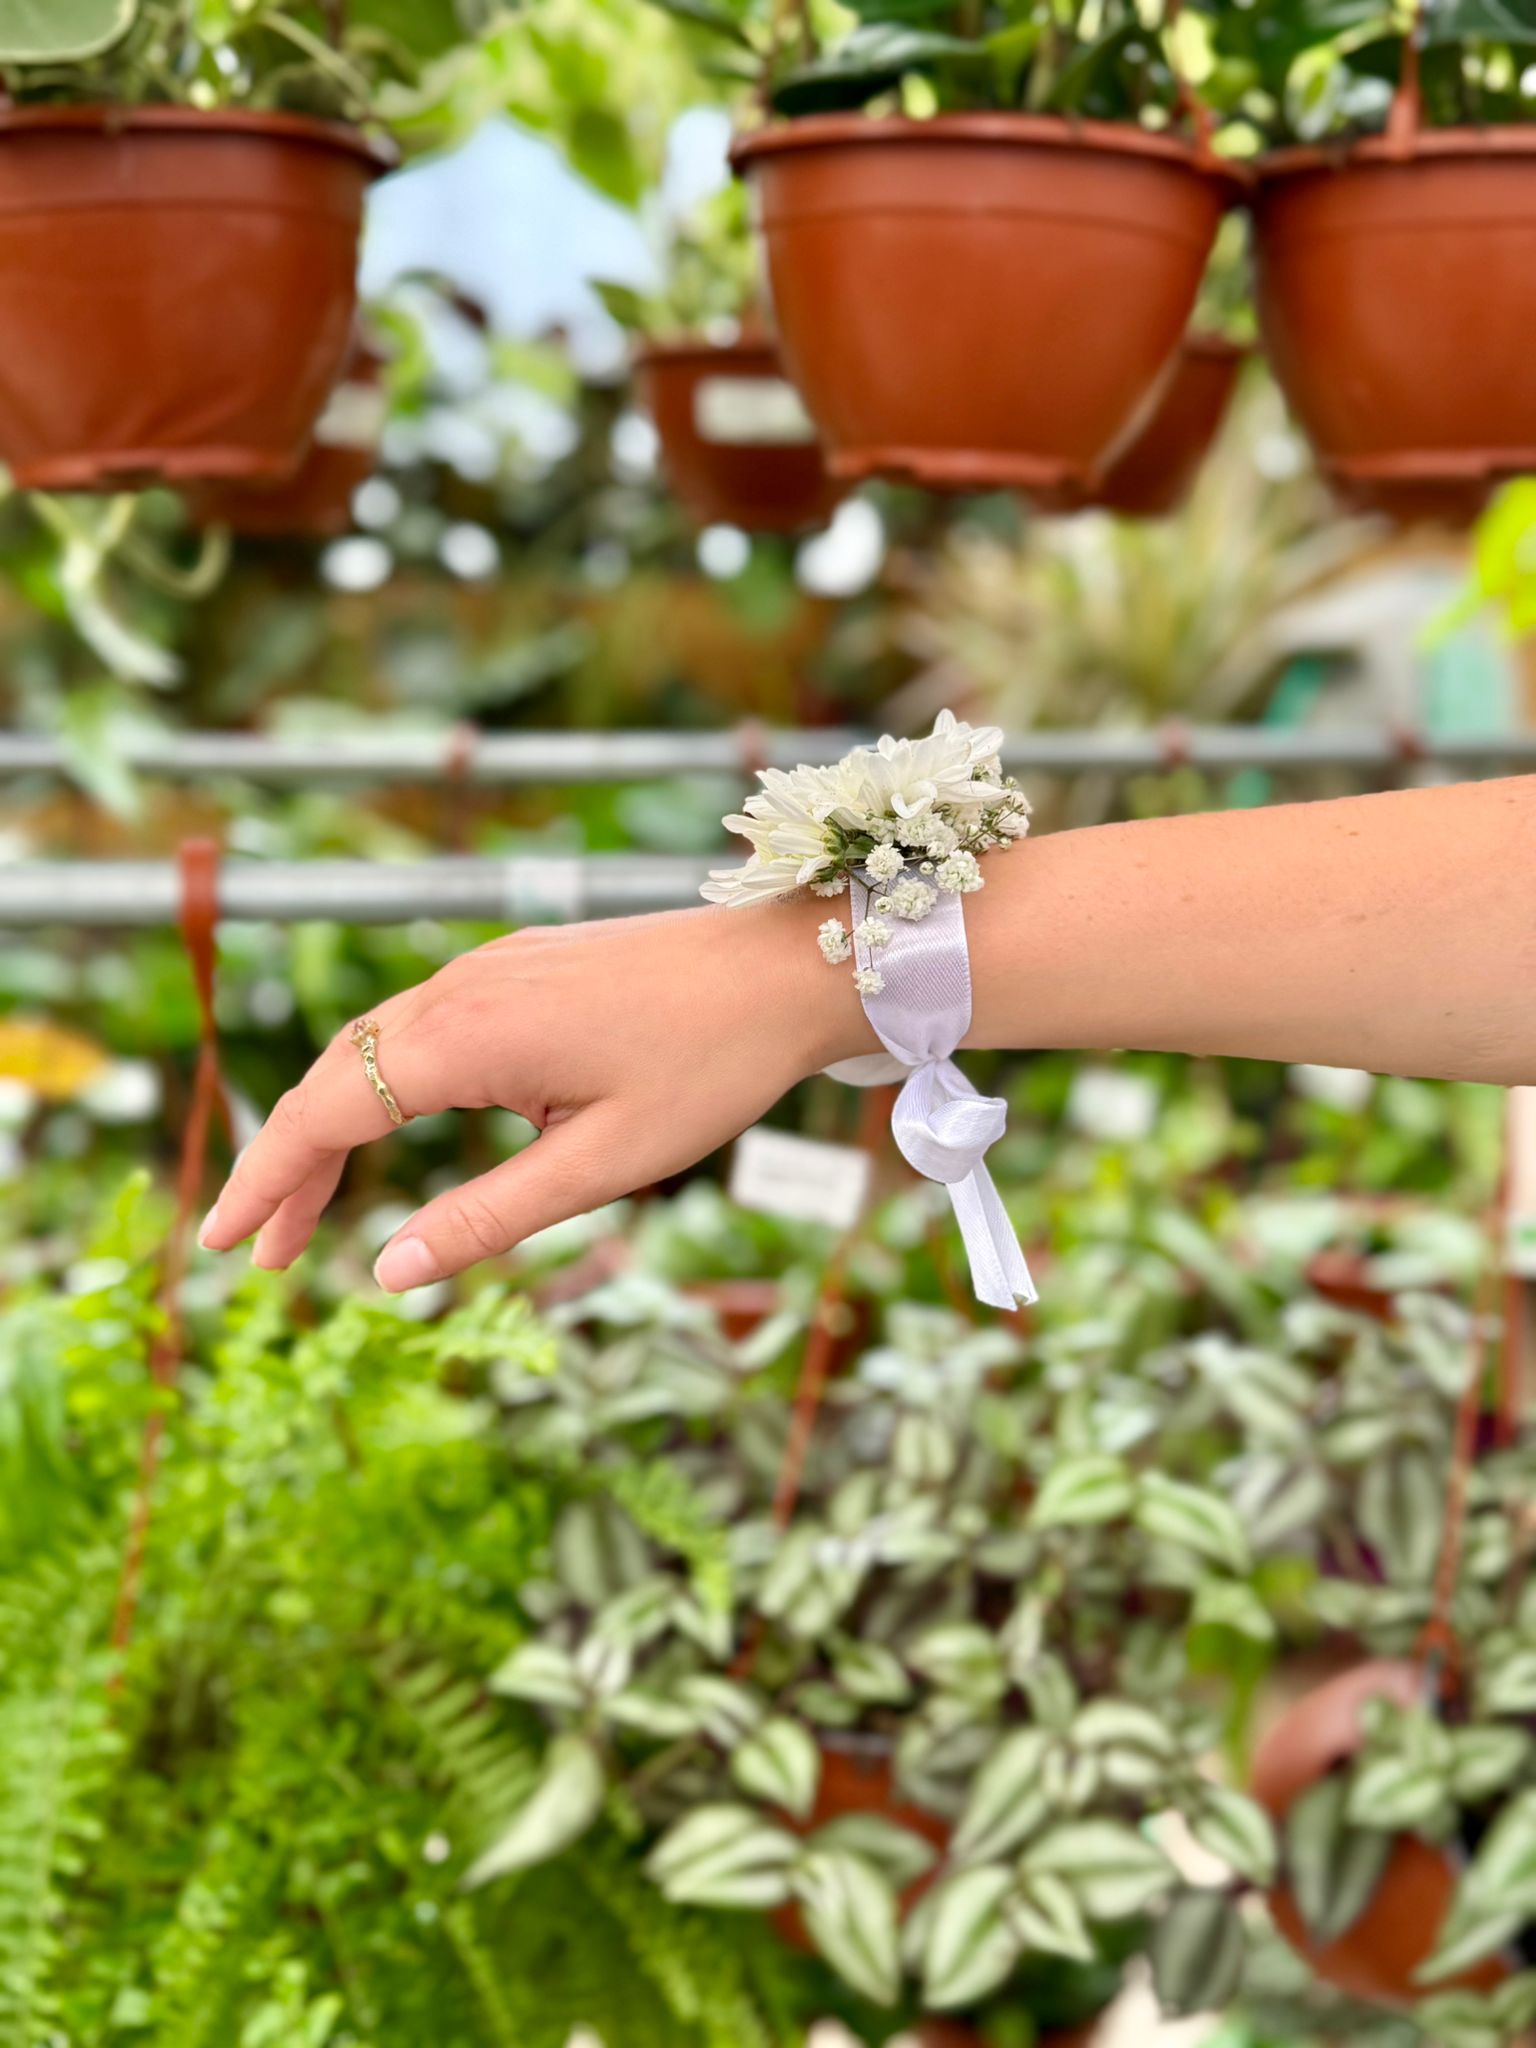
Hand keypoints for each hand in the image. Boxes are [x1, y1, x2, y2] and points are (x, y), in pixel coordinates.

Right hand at [199, 897, 870, 1291]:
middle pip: (335, 1081)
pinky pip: (419, 1026)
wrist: (786, 967)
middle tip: (260, 1256)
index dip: (268, 1184)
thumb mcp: (602, 1164)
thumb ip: (489, 1218)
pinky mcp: (517, 962)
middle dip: (289, 1169)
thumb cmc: (709, 1066)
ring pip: (373, 1050)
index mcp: (466, 1036)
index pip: (325, 1114)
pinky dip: (383, 1086)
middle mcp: (458, 988)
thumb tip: (389, 1274)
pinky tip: (391, 1131)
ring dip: (334, 1127)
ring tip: (310, 1216)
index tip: (228, 1248)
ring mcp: (486, 966)